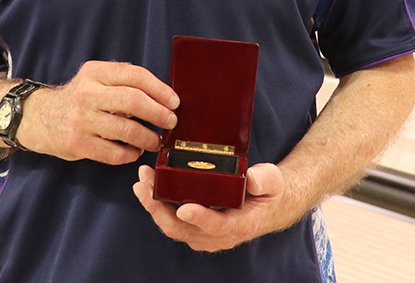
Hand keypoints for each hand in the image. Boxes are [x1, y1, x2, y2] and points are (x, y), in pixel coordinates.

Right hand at [16, 61, 178, 164]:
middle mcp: (87, 93)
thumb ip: (123, 83)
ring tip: (155, 141)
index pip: (135, 75)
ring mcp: (81, 119)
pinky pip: (114, 153)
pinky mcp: (77, 143)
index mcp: (95, 72)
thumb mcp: (96, 80)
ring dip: (148, 138)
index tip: (174, 102)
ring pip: (126, 130)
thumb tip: (164, 97)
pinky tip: (133, 151)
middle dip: (158, 113)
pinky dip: (130, 154)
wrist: (40, 118)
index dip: (159, 89)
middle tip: (171, 122)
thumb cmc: (79, 99)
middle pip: (133, 100)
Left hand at [132, 162, 289, 251]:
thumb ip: (265, 179)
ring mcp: (205, 234)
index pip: (217, 225)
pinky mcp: (195, 228)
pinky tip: (148, 187)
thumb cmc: (268, 192)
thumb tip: (251, 178)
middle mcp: (220, 235)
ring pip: (173, 228)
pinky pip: (172, 222)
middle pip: (184, 230)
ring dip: (153, 207)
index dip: (199, 218)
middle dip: (160, 209)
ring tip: (141, 183)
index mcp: (240, 224)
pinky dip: (157, 206)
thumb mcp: (273, 181)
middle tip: (145, 185)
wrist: (267, 206)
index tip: (183, 207)